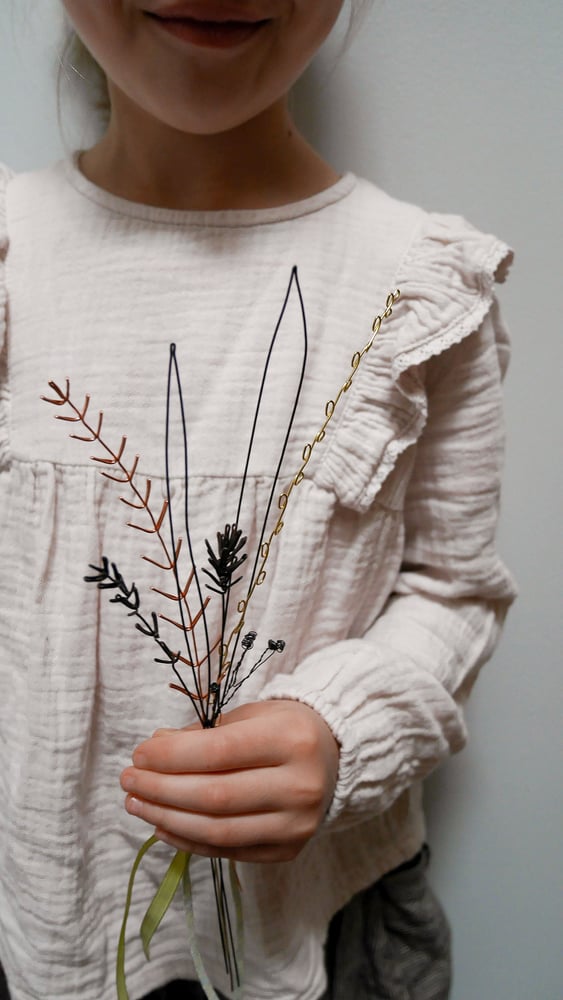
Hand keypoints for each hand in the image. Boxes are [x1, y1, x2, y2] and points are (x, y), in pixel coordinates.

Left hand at [120, 700, 338, 862]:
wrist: (334, 759)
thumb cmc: (286, 730)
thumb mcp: (252, 715)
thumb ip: (204, 733)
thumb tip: (154, 749)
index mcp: (291, 739)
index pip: (218, 752)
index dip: (171, 756)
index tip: (138, 754)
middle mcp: (299, 785)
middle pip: (214, 796)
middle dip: (161, 789)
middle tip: (129, 780)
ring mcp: (296, 824)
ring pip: (217, 831)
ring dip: (167, 819)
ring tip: (137, 804)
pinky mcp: (288, 850)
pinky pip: (227, 851)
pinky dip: (188, 840)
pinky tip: (163, 825)